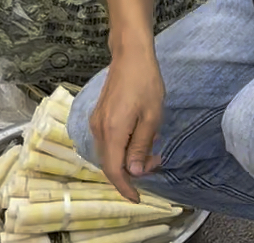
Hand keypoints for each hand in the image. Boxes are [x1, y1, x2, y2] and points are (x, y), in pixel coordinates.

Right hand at [89, 47, 164, 201]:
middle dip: (132, 170)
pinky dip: (123, 146)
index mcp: (112, 131)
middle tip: (157, 161)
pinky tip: (141, 136)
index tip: (138, 198)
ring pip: (110, 151)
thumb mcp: (152, 115)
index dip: (125, 187)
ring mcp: (97, 122)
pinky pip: (109, 140)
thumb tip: (133, 172)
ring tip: (152, 149)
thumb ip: (141, 144)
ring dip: (129, 157)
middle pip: (110, 162)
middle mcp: (99, 129)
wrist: (130, 54)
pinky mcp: (99, 116)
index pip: (114, 169)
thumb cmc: (146, 82)